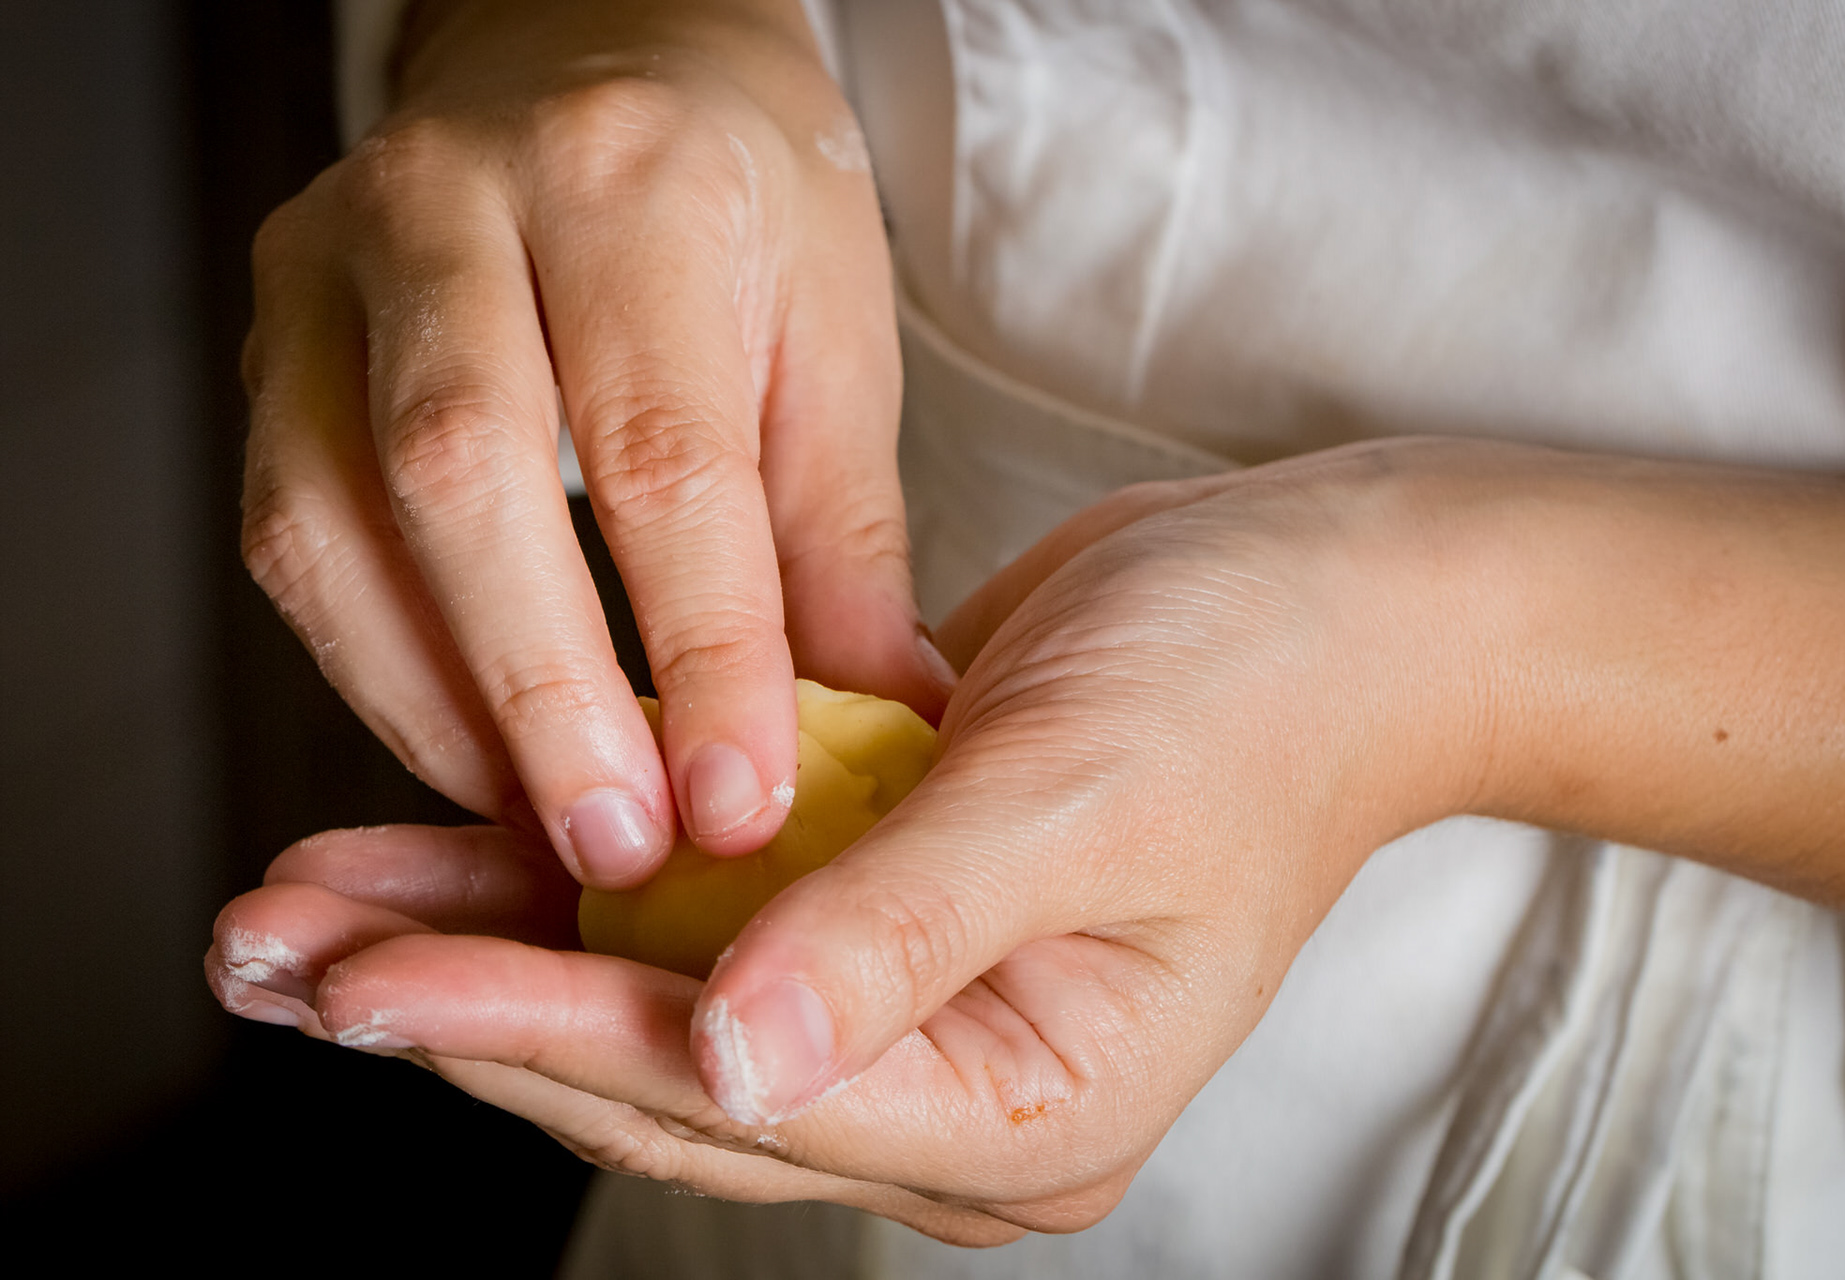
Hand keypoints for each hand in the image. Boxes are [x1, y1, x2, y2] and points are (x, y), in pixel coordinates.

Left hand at [209, 441, 1480, 1236]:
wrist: (1330, 600)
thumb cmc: (1253, 694)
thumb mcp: (1086, 799)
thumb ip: (902, 931)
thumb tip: (733, 1056)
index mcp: (1020, 1109)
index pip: (740, 1093)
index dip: (543, 1032)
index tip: (375, 985)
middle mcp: (945, 1080)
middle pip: (662, 1071)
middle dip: (469, 1007)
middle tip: (282, 966)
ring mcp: (900, 996)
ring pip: (648, 994)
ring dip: (482, 944)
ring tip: (301, 922)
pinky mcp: (867, 901)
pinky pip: (690, 905)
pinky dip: (567, 870)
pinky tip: (433, 854)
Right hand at [240, 0, 951, 888]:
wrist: (596, 57)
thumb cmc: (738, 197)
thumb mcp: (833, 336)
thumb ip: (839, 539)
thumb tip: (875, 730)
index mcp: (635, 185)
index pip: (662, 451)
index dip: (700, 651)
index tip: (740, 802)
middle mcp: (455, 203)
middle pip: (462, 476)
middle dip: (542, 694)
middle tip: (620, 848)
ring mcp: (337, 260)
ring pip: (333, 517)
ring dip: (436, 704)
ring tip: (540, 825)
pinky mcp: (277, 330)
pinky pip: (290, 528)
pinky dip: (376, 663)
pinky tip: (464, 743)